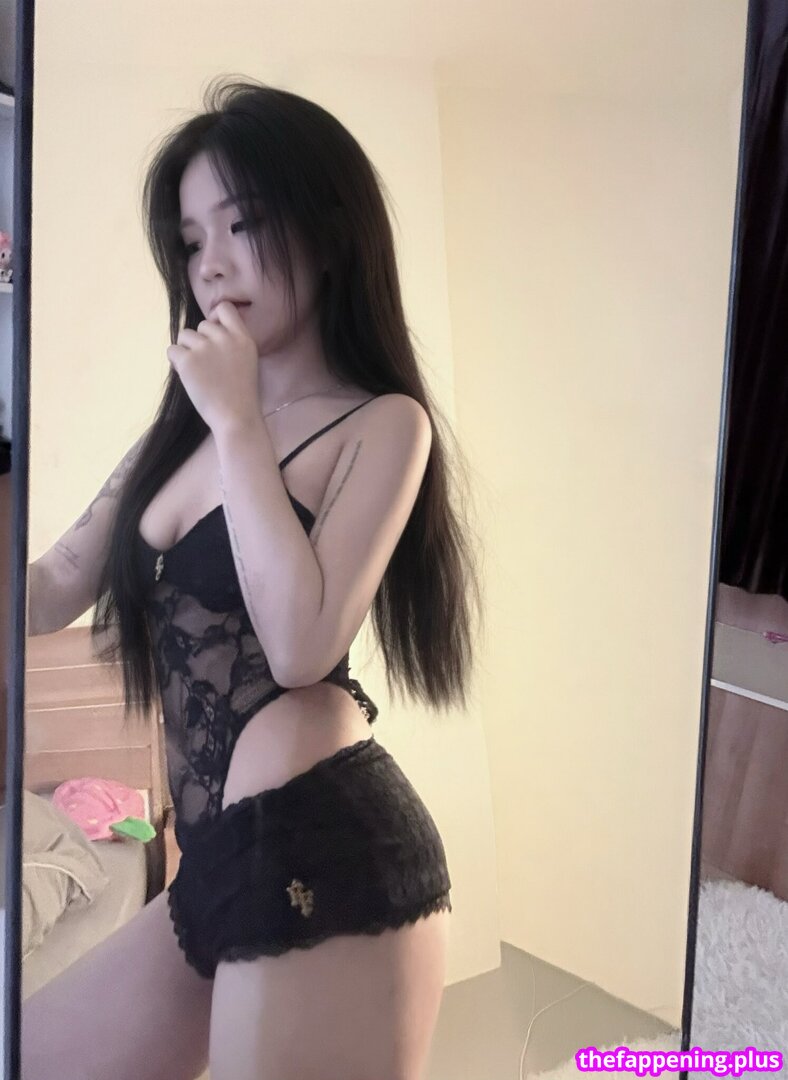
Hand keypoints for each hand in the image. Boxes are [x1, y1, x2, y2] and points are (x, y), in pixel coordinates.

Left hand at [166, 301, 260, 433]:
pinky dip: (176, 362)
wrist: (236, 417)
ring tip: (199, 371)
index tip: (214, 335)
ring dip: (187, 351)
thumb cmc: (242, 395)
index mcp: (243, 338)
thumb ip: (232, 343)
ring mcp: (205, 348)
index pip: (225, 309)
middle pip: (201, 325)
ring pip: (184, 335)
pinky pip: (172, 350)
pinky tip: (187, 375)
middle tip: (208, 365)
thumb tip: (209, 329)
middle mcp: (224, 338)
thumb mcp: (247, 361)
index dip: (216, 318)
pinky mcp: (188, 361)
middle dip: (200, 341)